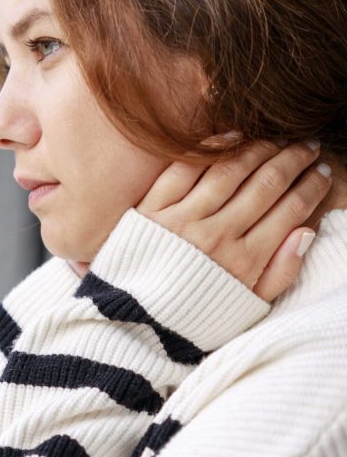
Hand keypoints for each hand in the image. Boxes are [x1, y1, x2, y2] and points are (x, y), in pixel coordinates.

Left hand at [135, 137, 331, 301]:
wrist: (133, 320)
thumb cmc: (193, 314)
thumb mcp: (245, 307)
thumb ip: (280, 273)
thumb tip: (306, 232)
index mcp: (244, 261)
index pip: (289, 210)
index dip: (312, 186)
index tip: (323, 170)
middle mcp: (216, 236)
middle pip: (265, 184)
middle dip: (293, 160)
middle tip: (307, 146)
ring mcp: (182, 219)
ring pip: (229, 171)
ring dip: (259, 149)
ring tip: (275, 139)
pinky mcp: (151, 209)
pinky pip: (184, 169)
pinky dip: (210, 150)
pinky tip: (231, 136)